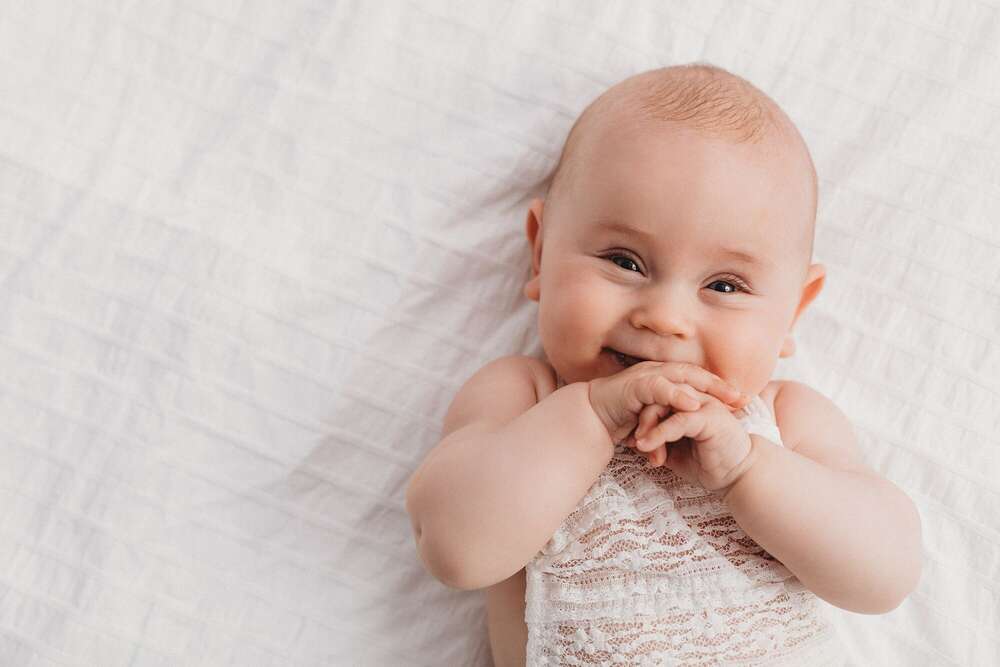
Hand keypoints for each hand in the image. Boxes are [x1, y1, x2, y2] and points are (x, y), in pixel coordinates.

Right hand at [588, 361, 748, 446]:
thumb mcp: (655, 418)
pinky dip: (677, 395)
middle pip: (696, 374)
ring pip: (681, 377)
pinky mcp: (635, 386)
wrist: (592, 418)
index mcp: (665, 379)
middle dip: (720, 386)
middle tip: (742, 399)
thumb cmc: (623, 419)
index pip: (697, 380)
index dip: (720, 389)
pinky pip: (659, 388)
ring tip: (726, 399)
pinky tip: (693, 404)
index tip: (743, 401)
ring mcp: (647, 376)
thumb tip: (694, 426)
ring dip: (705, 387)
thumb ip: (672, 417)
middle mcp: (658, 373)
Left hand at [630, 389, 755, 493]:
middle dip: (641, 418)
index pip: (659, 395)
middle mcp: (697, 396)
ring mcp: (704, 404)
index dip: (641, 414)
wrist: (738, 477)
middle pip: (658, 394)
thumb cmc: (709, 463)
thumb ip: (659, 440)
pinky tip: (645, 446)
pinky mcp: (708, 417)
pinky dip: (658, 434)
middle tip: (632, 442)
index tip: (629, 436)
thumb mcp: (676, 451)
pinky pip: (677, 421)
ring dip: (647, 425)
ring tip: (637, 444)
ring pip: (665, 403)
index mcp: (690, 400)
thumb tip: (635, 440)